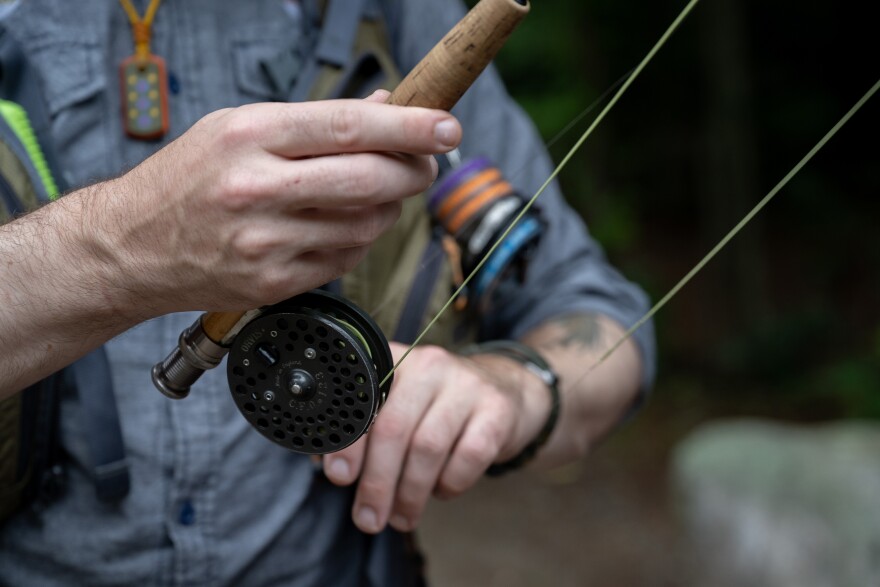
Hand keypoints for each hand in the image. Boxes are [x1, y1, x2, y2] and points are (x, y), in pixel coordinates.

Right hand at [80, 90, 460, 318]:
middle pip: (370, 179)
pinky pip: (346, 259)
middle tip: (425, 163)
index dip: (409, 126)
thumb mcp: (233, 129)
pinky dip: (359, 239)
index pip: (349, 126)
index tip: (446, 125)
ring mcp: (266, 242)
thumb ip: (312, 122)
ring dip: (389, 207)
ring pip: (367, 224)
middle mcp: (257, 189)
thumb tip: (385, 107)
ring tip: (376, 193)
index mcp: (248, 137)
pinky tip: (343, 225)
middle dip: (414, 170)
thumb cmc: (184, 182)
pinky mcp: (274, 282)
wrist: (130, 249)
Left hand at [323, 342, 551, 533]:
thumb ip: (366, 428)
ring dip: (409, 493)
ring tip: (401, 517)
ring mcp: (466, 385)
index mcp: (395, 361)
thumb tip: (328, 466)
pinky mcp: (496, 411)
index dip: (347, 443)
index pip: (362, 401)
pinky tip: (441, 491)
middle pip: (394, 429)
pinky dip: (449, 484)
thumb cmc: (437, 406)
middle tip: (368, 519)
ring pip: (427, 448)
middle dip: (377, 483)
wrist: (506, 389)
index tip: (338, 478)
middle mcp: (429, 365)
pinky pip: (466, 458)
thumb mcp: (400, 403)